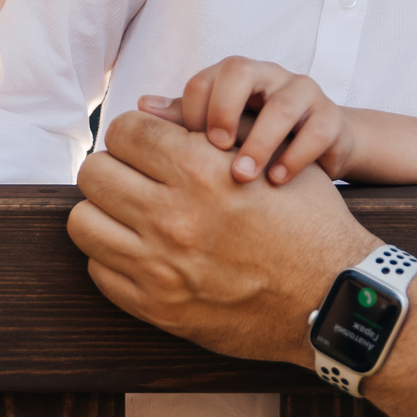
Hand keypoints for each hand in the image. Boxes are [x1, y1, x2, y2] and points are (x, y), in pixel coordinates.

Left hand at [69, 110, 379, 365]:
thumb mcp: (269, 157)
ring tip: (128, 214)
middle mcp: (173, 217)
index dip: (135, 134)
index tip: (146, 146)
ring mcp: (160, 266)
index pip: (124, 131)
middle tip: (134, 179)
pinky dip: (112, 256)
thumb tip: (144, 109)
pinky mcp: (156, 307)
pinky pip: (98, 269)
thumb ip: (206, 130)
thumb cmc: (308, 220)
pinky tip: (139, 251)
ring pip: (83, 221)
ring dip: (103, 212)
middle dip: (113, 169)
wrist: (333, 297)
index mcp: (200, 171)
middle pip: (94, 172)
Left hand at [140, 56, 350, 183]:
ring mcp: (303, 94)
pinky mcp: (332, 118)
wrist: (319, 150)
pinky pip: (318, 130)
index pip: (204, 79)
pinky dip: (296, 157)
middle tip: (214, 149)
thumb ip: (183, 120)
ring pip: (282, 103)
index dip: (191, 112)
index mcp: (233, 78)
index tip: (181, 152)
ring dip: (260, 141)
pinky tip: (276, 182)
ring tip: (242, 176)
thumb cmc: (255, 139)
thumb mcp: (219, 131)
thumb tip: (140, 107)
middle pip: (240, 70)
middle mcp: (268, 77)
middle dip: (223, 110)